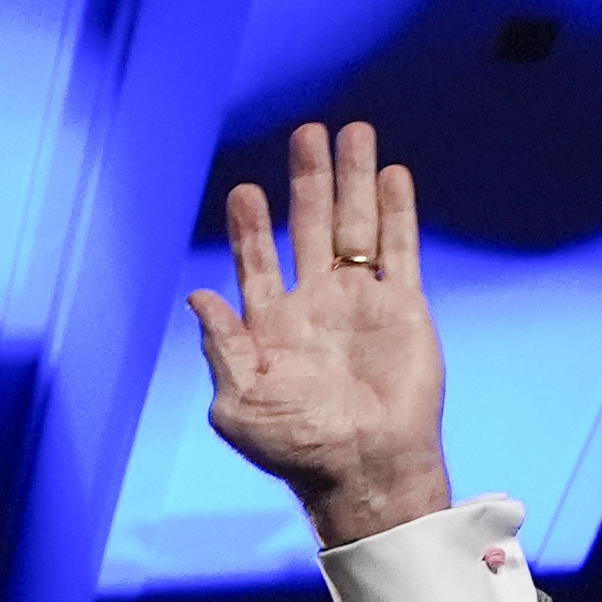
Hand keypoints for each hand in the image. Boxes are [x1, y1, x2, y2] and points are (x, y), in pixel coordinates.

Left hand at [189, 119, 451, 544]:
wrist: (364, 470)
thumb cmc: (296, 448)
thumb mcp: (238, 404)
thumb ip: (221, 347)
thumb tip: (198, 295)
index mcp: (273, 325)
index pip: (258, 260)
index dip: (252, 226)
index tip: (245, 191)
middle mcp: (316, 306)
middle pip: (312, 226)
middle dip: (308, 180)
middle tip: (305, 133)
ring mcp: (362, 304)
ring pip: (357, 226)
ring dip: (354, 180)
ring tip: (352, 132)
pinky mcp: (403, 310)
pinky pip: (400, 251)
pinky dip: (398, 212)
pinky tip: (393, 175)